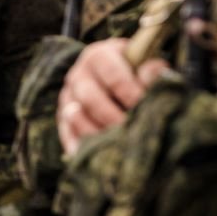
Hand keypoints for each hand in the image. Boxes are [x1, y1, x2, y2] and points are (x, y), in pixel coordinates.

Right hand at [58, 38, 169, 153]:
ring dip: (97, 134)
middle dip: (114, 119)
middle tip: (133, 133)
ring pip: (75, 118)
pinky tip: (97, 159)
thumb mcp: (145, 64)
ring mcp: (67, 98)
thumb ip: (152, 69)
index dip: (132, 94)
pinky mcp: (63, 119)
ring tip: (118, 146)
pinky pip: (67, 135)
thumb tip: (154, 75)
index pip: (113, 75)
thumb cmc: (135, 71)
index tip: (147, 109)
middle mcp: (78, 75)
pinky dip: (80, 147)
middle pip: (90, 99)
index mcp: (98, 56)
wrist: (117, 77)